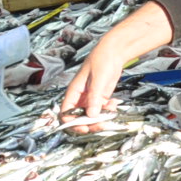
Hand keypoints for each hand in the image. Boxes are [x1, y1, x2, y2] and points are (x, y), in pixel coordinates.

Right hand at [60, 1, 175, 118]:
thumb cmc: (101, 60)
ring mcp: (91, 98)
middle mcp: (80, 97)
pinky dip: (108, 111)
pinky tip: (114, 104)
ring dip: (101, 119)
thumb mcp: (98, 79)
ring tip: (111, 113)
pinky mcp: (101, 98)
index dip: (72, 123)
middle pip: (79, 118)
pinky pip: (102, 110)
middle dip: (89, 124)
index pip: (66, 112)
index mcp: (73, 92)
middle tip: (101, 125)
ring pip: (92, 116)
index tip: (84, 128)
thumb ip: (95, 98)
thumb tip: (92, 115)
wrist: (113, 52)